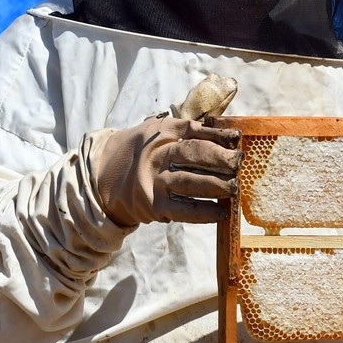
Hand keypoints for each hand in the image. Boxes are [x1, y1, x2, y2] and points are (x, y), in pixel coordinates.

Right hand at [94, 75, 240, 226]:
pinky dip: (204, 212)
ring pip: (190, 182)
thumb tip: (230, 135)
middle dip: (221, 159)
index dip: (218, 135)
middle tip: (240, 164)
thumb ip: (191, 131)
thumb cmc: (142, 150)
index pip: (194, 131)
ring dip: (217, 186)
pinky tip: (221, 212)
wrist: (102, 175)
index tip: (237, 139)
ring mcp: (154, 181)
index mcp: (161, 133)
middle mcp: (157, 155)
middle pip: (194, 154)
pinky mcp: (153, 205)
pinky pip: (183, 210)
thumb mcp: (160, 131)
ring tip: (235, 188)